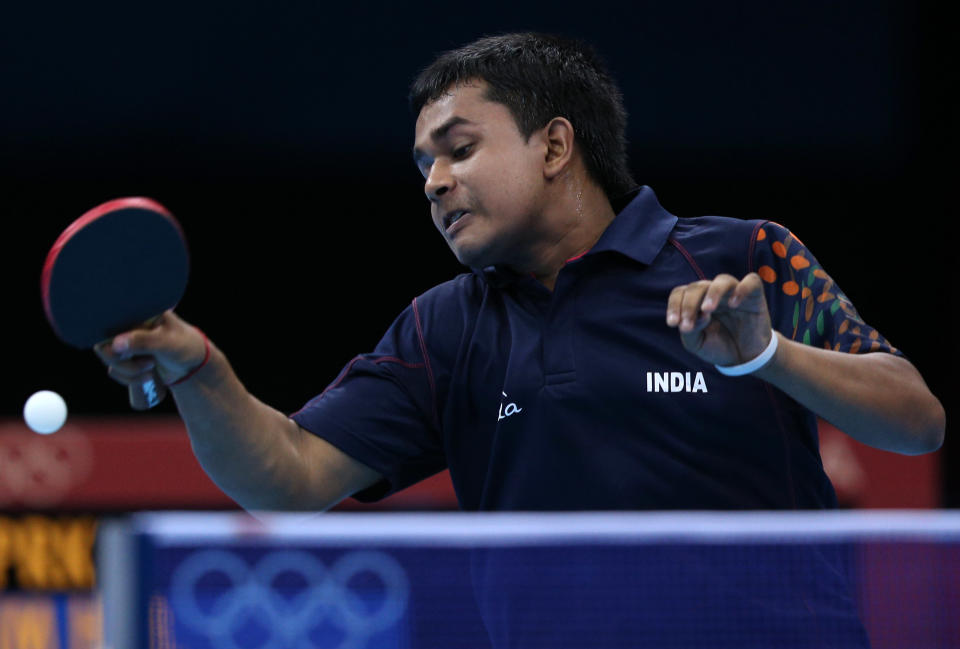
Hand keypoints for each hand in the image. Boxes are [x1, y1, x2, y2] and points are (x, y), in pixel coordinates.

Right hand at [93, 310, 208, 408]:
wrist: (194, 365)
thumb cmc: (185, 345)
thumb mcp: (167, 342)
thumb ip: (143, 341)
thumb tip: (116, 344)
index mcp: (136, 313)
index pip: (109, 322)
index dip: (112, 340)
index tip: (126, 353)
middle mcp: (127, 326)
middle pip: (104, 345)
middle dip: (122, 361)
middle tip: (147, 363)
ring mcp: (125, 343)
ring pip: (110, 361)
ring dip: (129, 371)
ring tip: (152, 367)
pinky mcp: (126, 359)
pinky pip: (115, 372)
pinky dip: (129, 379)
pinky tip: (148, 375)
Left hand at [666, 273, 772, 366]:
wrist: (745, 359)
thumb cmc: (718, 347)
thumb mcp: (697, 344)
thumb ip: (690, 331)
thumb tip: (698, 316)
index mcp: (696, 302)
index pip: (681, 293)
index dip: (674, 305)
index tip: (673, 323)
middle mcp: (713, 293)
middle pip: (698, 286)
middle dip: (689, 304)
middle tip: (687, 325)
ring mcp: (734, 292)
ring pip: (722, 280)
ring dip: (712, 293)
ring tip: (707, 309)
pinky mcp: (754, 295)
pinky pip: (751, 281)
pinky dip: (741, 289)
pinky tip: (734, 304)